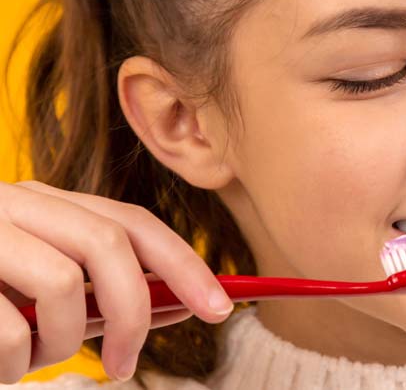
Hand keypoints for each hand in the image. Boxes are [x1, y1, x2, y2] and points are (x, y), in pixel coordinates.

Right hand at [0, 180, 233, 382]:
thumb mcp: (38, 295)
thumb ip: (102, 299)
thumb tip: (180, 305)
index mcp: (46, 205)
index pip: (133, 223)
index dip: (184, 264)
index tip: (220, 308)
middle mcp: (18, 202)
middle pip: (109, 242)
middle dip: (134, 311)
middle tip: (126, 366)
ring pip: (62, 283)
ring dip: (61, 341)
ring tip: (31, 360)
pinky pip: (11, 329)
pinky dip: (14, 361)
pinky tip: (1, 365)